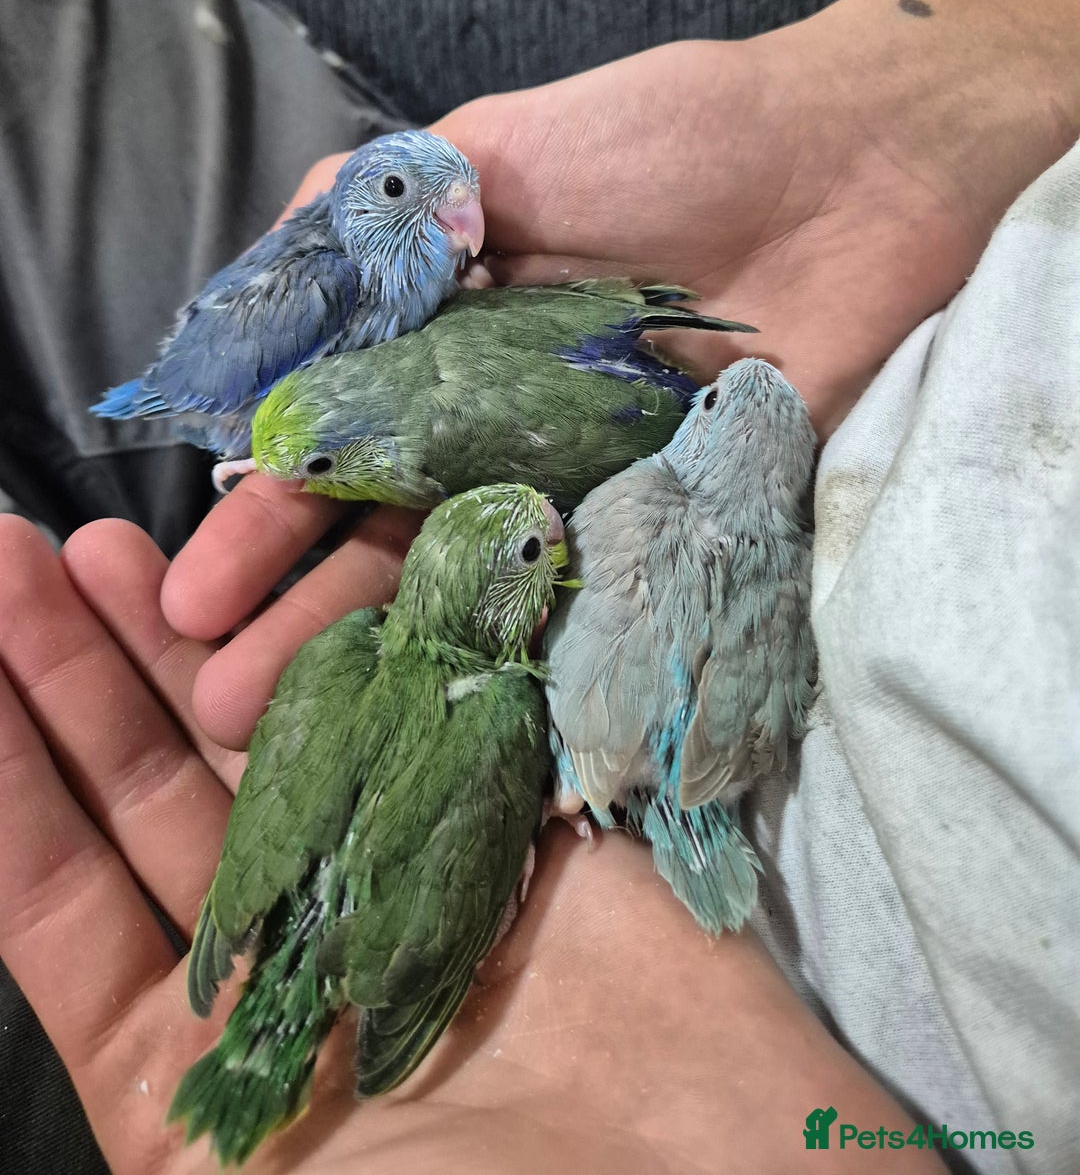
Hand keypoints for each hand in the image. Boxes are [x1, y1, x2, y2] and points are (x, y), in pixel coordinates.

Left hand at [0, 515, 943, 1174]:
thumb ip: (173, 1122)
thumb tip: (106, 1066)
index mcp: (216, 1092)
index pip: (72, 908)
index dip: (11, 781)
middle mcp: (305, 972)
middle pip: (162, 801)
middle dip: (85, 681)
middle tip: (19, 564)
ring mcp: (412, 885)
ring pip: (277, 742)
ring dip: (192, 647)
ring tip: (109, 553)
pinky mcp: (514, 825)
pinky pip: (415, 719)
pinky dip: (350, 647)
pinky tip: (283, 582)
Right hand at [164, 0, 1079, 748]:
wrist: (857, 173)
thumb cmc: (674, 137)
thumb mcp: (502, 143)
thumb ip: (382, 209)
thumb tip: (267, 277)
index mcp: (447, 340)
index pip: (334, 438)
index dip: (264, 508)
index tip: (190, 578)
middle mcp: (501, 422)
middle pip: (387, 530)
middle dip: (297, 608)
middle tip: (215, 690)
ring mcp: (582, 481)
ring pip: (468, 581)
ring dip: (380, 652)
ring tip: (286, 728)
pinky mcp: (666, 523)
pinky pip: (587, 605)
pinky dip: (525, 667)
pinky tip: (452, 723)